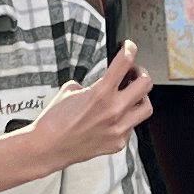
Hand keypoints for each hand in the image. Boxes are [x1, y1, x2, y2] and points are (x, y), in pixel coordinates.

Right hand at [26, 44, 151, 171]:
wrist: (47, 147)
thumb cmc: (54, 121)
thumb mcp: (70, 90)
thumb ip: (91, 84)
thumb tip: (102, 83)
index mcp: (101, 93)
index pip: (125, 62)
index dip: (130, 48)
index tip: (129, 46)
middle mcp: (114, 111)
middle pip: (145, 84)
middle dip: (140, 73)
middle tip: (133, 72)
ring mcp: (118, 129)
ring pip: (146, 107)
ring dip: (141, 97)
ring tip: (131, 95)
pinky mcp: (117, 143)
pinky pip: (132, 127)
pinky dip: (126, 119)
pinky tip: (116, 117)